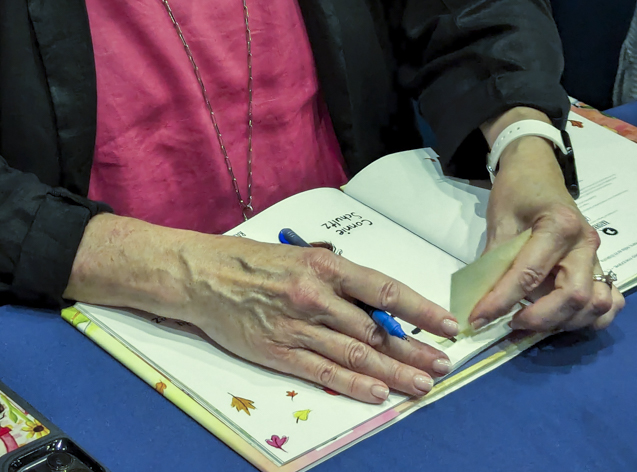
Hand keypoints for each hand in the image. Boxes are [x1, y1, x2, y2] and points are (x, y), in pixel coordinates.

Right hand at [66, 214, 458, 402]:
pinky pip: (324, 372)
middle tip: (442, 364)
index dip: (420, 309)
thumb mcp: (298, 255)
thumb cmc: (250, 260)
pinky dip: (355, 385)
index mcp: (323, 266)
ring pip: (357, 355)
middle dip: (414, 349)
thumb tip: (374, 300)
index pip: (384, 289)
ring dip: (393, 372)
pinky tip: (378, 393)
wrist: (201, 275)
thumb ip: (336, 277)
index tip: (446, 323)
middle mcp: (315, 296)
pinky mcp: (279, 351)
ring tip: (421, 384)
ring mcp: (298, 326)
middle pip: (375, 329)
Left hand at [469, 135, 625, 331]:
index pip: (530, 274)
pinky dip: (590, 318)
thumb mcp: (500, 218)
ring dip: (563, 322)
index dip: (502, 300)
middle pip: (573, 297)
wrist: (537, 169)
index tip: (479, 317)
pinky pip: (608, 302)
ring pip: (594, 305)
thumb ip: (496, 259)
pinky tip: (563, 320)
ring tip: (531, 322)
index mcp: (559, 225)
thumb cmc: (517, 189)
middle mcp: (585, 243)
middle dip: (539, 318)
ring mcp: (596, 256)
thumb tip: (481, 299)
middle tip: (508, 324)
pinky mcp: (598, 265)